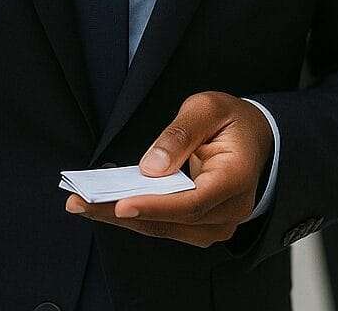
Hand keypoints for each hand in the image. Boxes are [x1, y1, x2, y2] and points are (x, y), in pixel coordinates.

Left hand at [65, 92, 272, 246]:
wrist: (257, 136)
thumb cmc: (232, 120)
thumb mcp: (207, 108)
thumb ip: (180, 134)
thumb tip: (151, 167)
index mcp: (236, 178)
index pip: (193, 202)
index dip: (155, 206)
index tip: (121, 205)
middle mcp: (230, 209)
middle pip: (173, 222)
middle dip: (123, 213)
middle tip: (80, 203)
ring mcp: (217, 222)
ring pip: (166, 229)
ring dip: (123, 218)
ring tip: (84, 203)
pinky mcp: (202, 224)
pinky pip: (167, 224)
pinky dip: (136, 215)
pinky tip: (106, 203)